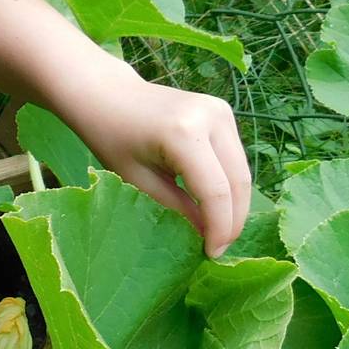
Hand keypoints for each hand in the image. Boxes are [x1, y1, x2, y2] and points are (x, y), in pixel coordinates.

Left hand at [58, 72, 251, 256]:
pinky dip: (229, 184)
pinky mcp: (223, 112)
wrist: (107, 94)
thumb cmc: (111, 137)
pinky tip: (215, 206)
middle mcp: (211, 116)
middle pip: (238, 181)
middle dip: (232, 220)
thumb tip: (208, 237)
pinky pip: (234, 157)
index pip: (216, 191)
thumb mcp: (137, 181)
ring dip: (235, 205)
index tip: (212, 254)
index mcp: (184, 133)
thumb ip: (176, 209)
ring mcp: (221, 110)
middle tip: (217, 249)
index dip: (219, 228)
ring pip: (242, 171)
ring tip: (217, 232)